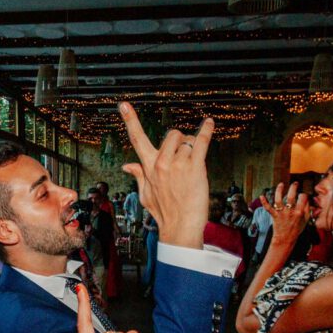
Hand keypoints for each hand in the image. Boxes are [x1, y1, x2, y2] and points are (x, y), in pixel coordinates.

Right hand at [118, 102, 211, 248]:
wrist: (180, 227)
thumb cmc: (164, 213)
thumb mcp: (146, 195)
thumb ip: (138, 176)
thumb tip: (127, 166)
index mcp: (148, 167)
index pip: (137, 138)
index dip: (130, 120)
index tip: (124, 105)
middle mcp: (161, 162)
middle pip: (171, 134)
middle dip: (180, 140)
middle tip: (185, 154)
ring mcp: (178, 164)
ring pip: (188, 141)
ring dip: (193, 148)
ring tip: (194, 164)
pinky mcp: (195, 167)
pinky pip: (201, 142)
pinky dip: (206, 131)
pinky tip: (209, 123)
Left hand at [260, 182, 309, 248]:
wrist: (286, 239)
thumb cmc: (296, 229)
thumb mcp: (306, 220)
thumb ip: (307, 209)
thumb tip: (307, 200)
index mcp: (299, 213)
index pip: (302, 198)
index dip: (303, 195)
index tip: (302, 195)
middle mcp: (290, 212)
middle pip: (291, 197)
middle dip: (293, 187)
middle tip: (295, 183)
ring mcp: (281, 213)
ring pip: (278, 200)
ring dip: (279, 190)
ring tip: (281, 184)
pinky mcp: (274, 216)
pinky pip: (268, 208)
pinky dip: (264, 202)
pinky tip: (262, 196)